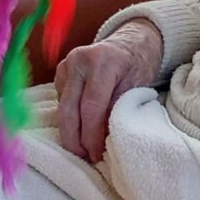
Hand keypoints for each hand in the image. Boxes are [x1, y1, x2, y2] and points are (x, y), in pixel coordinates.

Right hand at [54, 17, 163, 162]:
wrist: (131, 42)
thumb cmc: (138, 64)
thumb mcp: (138, 85)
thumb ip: (119, 108)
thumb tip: (103, 138)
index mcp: (102, 61)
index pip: (91, 106)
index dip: (91, 135)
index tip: (96, 154)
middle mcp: (79, 61)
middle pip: (69, 110)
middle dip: (75, 140)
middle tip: (85, 158)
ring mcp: (66, 64)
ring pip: (62, 109)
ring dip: (71, 132)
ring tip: (84, 149)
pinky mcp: (60, 71)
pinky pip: (61, 102)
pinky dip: (70, 118)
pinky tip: (81, 128)